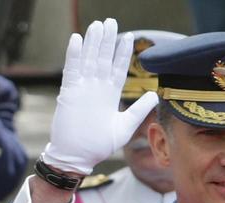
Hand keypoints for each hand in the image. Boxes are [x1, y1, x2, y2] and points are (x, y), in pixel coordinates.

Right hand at [41, 18, 158, 175]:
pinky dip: (74, 55)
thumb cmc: (98, 146)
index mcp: (109, 95)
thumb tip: (155, 95)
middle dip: (107, 40)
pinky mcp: (69, 93)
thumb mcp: (124, 127)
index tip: (129, 37)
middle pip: (103, 59)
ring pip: (88, 60)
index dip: (122, 53)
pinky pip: (71, 70)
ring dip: (93, 43)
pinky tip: (77, 40)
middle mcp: (96, 88)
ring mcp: (82, 89)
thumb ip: (139, 110)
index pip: (117, 68)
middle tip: (111, 22)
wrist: (77, 157)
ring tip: (98, 25)